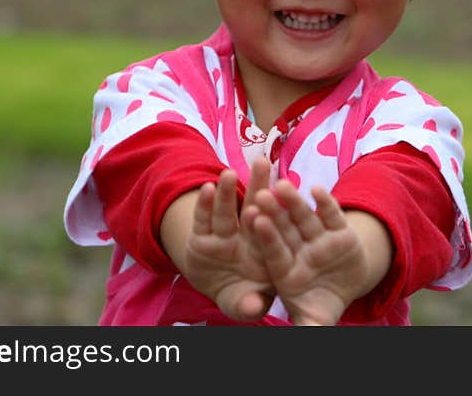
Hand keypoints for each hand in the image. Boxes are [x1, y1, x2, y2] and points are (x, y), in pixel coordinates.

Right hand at [183, 157, 273, 320]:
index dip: (270, 216)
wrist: (216, 289)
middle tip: (261, 162)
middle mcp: (245, 239)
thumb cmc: (241, 296)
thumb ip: (250, 305)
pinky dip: (203, 204)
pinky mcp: (201, 237)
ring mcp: (224, 237)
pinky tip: (205, 187)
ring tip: (228, 173)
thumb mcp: (243, 305)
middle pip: (252, 208)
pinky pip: (203, 219)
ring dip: (226, 192)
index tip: (270, 201)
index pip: (269, 231)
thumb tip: (253, 308)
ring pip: (227, 211)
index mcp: (264, 251)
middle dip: (257, 186)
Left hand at [252, 181, 369, 325]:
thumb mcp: (313, 320)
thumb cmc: (322, 305)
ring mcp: (318, 238)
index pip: (273, 251)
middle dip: (273, 211)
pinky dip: (326, 202)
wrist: (348, 286)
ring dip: (294, 201)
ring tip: (283, 184)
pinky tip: (317, 189)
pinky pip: (331, 214)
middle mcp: (299, 250)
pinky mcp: (340, 230)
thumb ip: (305, 328)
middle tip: (260, 194)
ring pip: (303, 216)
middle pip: (284, 228)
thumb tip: (292, 333)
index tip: (255, 219)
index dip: (266, 236)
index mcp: (285, 269)